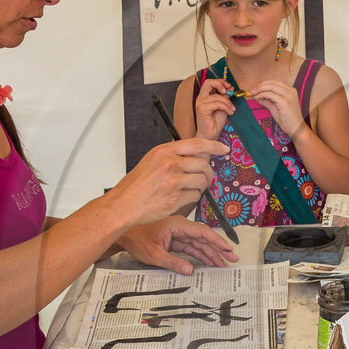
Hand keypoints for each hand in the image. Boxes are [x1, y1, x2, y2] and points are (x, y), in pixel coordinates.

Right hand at [108, 137, 225, 224]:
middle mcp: (169, 163)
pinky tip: (182, 197)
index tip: (223, 149)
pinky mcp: (175, 198)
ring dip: (201, 186)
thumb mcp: (151, 160)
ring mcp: (173, 181)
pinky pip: (196, 195)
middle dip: (208, 172)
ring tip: (191, 188)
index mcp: (164, 151)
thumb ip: (172, 155)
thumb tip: (195, 155)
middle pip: (203, 164)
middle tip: (206, 177)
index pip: (197, 144)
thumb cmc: (136, 185)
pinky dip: (193, 197)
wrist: (124, 204)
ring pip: (202, 180)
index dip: (214, 146)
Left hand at [118, 216, 238, 273]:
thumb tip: (190, 271)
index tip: (228, 249)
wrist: (122, 235)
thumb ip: (173, 262)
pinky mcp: (173, 239)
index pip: (202, 232)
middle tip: (232, 259)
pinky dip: (199, 255)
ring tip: (222, 264)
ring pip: (198, 244)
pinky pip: (190, 247)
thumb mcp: (153, 254)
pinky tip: (208, 262)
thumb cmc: (134, 239)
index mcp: (176, 225)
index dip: (217, 241)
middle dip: (218, 249)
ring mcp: (177, 233)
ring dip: (210, 254)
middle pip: (203, 238)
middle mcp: (179, 227)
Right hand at [193, 78, 235, 142]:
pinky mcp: (202, 109)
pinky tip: (230, 112)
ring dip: (228, 102)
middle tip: (229, 91)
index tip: (229, 87)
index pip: (210, 82)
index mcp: (204, 97)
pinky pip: (217, 104)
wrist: (210, 136)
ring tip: (232, 109)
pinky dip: (226, 107)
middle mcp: (201, 98)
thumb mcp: (223, 107)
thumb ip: (225, 98)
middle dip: (221, 84)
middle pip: (208, 83)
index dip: (220, 82)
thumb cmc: (215, 123)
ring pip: (217, 96)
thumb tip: (231, 89)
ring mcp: (200, 104)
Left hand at [247, 78, 305, 139]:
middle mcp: (290, 91)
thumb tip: (257, 96)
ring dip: (260, 88)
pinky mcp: (284, 102)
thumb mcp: (275, 107)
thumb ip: (267, 100)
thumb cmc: (287, 119)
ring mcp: (288, 95)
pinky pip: (270, 94)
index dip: (265, 83)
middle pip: (273, 82)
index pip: (275, 81)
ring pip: (271, 86)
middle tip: (253, 90)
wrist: (296, 128)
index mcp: (290, 90)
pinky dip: (262, 94)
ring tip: (254, 93)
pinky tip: (258, 98)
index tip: (257, 87)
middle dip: (261, 84)